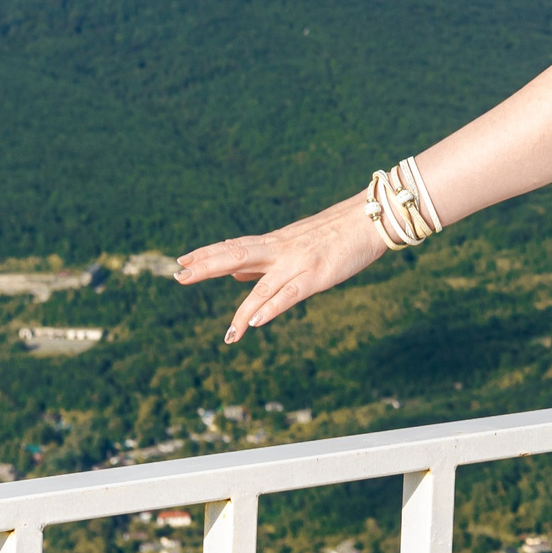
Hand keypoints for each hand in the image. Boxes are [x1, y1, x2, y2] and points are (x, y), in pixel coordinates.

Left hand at [175, 192, 387, 343]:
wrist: (372, 217)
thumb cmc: (338, 231)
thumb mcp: (296, 243)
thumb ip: (265, 259)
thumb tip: (235, 274)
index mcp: (276, 243)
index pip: (235, 247)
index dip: (207, 253)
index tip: (181, 261)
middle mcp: (282, 250)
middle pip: (238, 256)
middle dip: (207, 267)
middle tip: (178, 275)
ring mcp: (299, 262)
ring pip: (264, 286)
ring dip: (243, 311)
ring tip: (229, 335)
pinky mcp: (318, 275)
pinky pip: (292, 294)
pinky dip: (273, 307)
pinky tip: (256, 321)